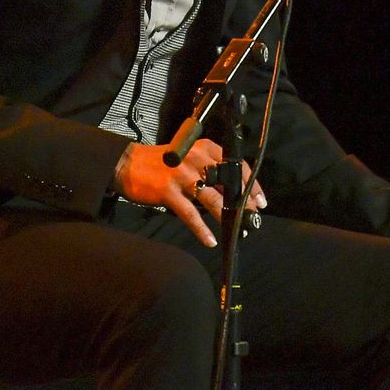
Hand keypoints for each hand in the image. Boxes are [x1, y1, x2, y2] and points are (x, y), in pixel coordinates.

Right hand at [113, 139, 265, 247]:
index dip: (252, 184)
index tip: (260, 200)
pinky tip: (210, 240)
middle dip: (243, 204)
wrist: (128, 163)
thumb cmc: (163, 163)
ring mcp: (182, 176)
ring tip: (237, 230)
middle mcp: (196, 159)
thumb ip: (209, 170)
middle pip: (228, 183)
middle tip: (253, 218)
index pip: (237, 165)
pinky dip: (202, 230)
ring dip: (226, 217)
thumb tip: (232, 193)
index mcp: (205, 148)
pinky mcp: (168, 192)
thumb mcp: (190, 157)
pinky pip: (190, 215)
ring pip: (213, 199)